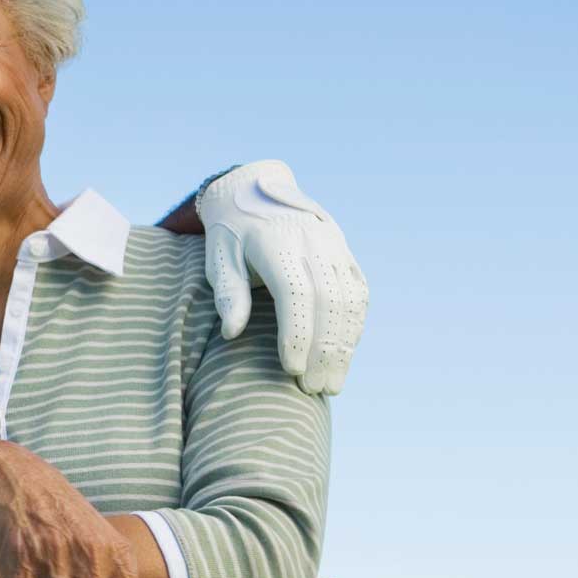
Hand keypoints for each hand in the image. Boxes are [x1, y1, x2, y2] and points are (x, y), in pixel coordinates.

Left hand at [198, 160, 368, 394]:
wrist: (253, 188)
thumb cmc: (230, 233)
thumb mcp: (218, 258)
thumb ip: (228, 293)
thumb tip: (232, 333)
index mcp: (278, 243)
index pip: (297, 294)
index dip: (298, 334)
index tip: (291, 369)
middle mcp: (314, 242)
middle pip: (329, 302)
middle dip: (324, 350)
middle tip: (314, 388)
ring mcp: (335, 246)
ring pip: (350, 300)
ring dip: (345, 345)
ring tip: (332, 382)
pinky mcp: (345, 252)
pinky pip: (359, 292)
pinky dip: (354, 326)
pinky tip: (344, 354)